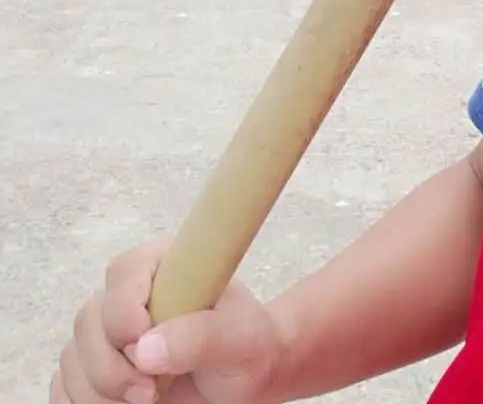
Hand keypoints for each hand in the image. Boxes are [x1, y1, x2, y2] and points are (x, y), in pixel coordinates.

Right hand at [52, 240, 284, 403]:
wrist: (242, 378)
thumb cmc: (246, 346)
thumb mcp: (238, 338)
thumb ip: (198, 336)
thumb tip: (145, 350)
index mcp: (162, 266)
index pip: (123, 273)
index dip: (125, 313)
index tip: (146, 348)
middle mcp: (128, 294)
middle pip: (88, 323)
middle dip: (112, 368)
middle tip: (152, 392)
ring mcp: (107, 333)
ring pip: (71, 360)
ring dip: (98, 394)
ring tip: (146, 402)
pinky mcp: (96, 369)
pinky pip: (63, 387)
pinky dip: (81, 403)